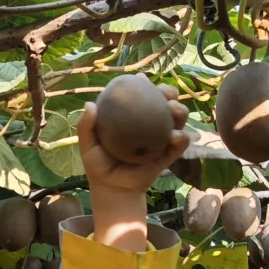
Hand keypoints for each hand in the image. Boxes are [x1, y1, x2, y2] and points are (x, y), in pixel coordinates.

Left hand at [75, 88, 191, 195]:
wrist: (113, 189)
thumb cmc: (99, 165)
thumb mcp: (88, 145)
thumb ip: (86, 126)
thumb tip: (91, 104)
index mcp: (132, 117)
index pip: (142, 95)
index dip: (145, 84)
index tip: (141, 79)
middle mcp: (149, 124)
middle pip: (164, 102)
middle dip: (169, 92)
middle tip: (165, 94)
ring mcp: (161, 138)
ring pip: (177, 118)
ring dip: (180, 110)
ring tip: (173, 110)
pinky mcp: (169, 154)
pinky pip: (180, 143)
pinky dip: (182, 137)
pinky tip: (176, 135)